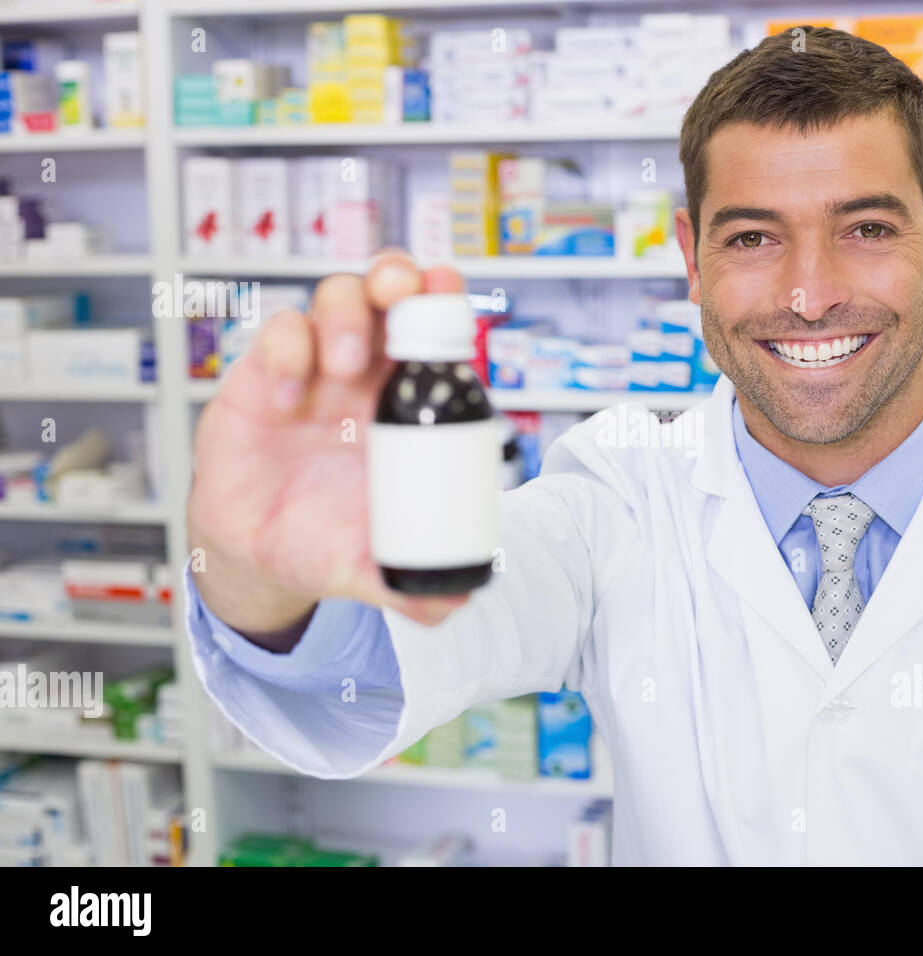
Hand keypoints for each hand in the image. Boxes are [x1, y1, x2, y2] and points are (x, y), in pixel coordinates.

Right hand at [189, 251, 473, 636]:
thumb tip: (456, 603)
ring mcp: (314, 369)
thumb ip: (415, 585)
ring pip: (335, 299)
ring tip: (345, 366)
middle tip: (403, 293)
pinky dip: (286, 353)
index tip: (449, 292)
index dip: (444, 301)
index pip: (436, 331)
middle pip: (387, 292)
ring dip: (346, 315)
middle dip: (398, 276)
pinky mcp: (260, 378)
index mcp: (409, 402)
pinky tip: (288, 398)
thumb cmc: (327, 540)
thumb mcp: (375, 567)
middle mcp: (366, 374)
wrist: (259, 557)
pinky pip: (276, 335)